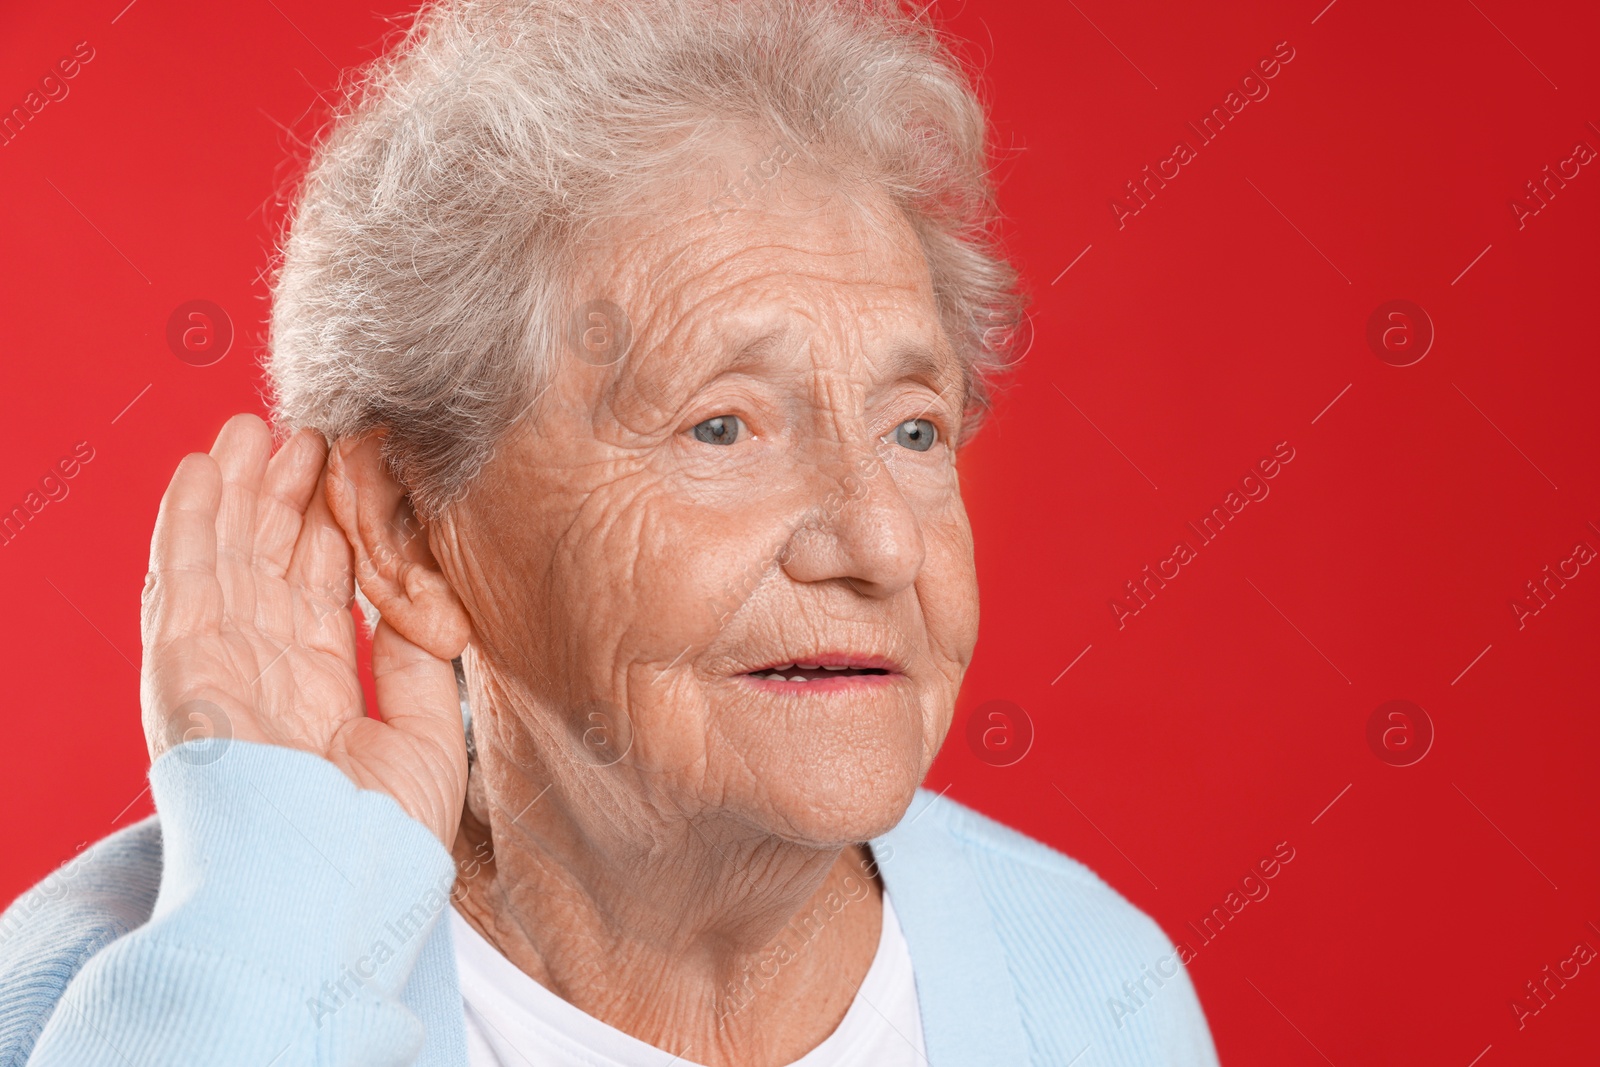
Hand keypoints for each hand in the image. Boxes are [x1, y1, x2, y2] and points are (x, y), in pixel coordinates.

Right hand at [140, 413, 467, 846]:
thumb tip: (416, 604)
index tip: (345, 479)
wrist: (330, 890)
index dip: (328, 534)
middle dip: (282, 500)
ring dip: (236, 493)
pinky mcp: (183, 668)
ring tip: (255, 430)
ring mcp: (218, 672)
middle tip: (304, 433)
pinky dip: (189, 521)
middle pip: (267, 567)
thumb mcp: (423, 737)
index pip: (319, 597)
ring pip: (224, 559)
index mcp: (316, 699)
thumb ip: (416, 665)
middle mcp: (262, 680)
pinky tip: (202, 471)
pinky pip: (182, 579)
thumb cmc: (379, 839)